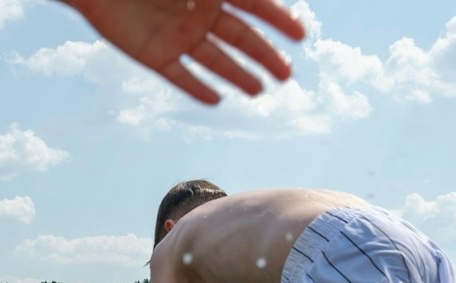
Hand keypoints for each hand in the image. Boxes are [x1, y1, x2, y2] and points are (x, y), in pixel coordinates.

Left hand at [66, 0, 305, 105]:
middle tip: (287, 76)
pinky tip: (215, 100)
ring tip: (259, 91)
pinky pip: (180, 77)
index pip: (254, 6)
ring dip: (238, 76)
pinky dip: (196, 88)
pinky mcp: (154, 56)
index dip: (279, 20)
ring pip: (216, 60)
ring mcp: (178, 36)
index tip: (300, 36)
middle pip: (240, 38)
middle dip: (265, 56)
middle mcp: (199, 14)